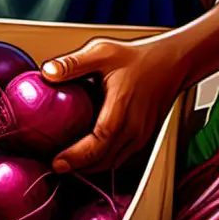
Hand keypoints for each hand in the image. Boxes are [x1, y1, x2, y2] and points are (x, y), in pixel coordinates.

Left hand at [42, 37, 186, 173]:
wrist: (170, 62)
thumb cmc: (137, 57)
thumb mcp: (102, 52)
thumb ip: (74, 63)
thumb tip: (47, 72)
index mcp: (121, 107)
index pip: (98, 143)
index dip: (76, 157)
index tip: (56, 162)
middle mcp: (133, 128)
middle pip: (103, 160)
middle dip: (79, 167)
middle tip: (56, 164)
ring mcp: (140, 135)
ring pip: (113, 162)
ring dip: (91, 166)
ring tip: (69, 161)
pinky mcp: (143, 137)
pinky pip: (122, 157)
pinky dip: (104, 160)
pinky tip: (90, 152)